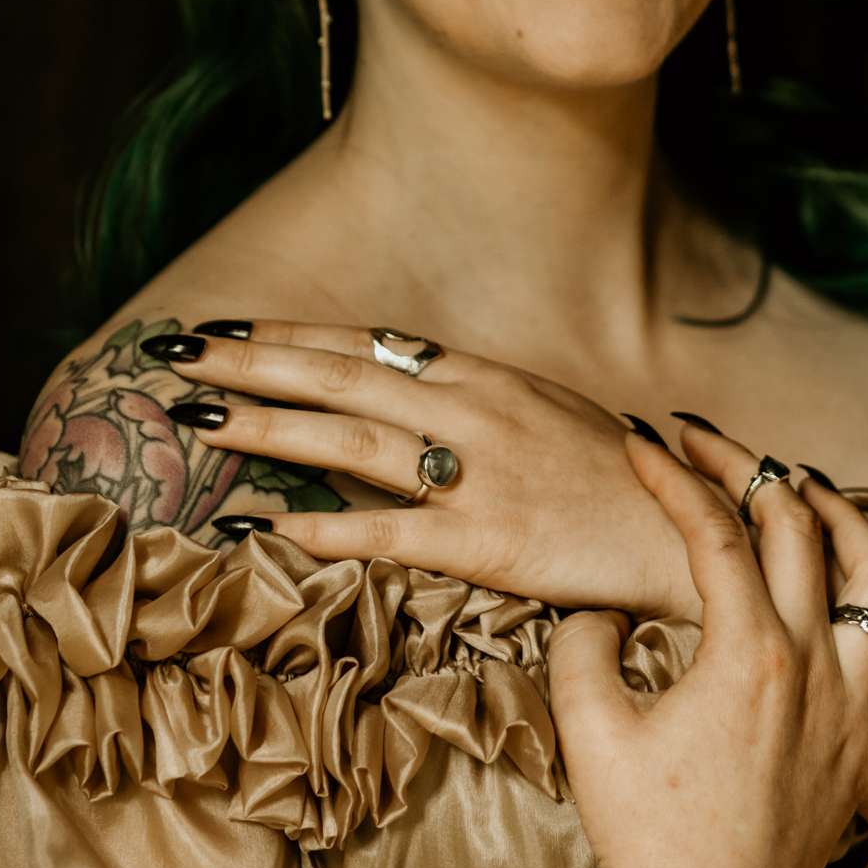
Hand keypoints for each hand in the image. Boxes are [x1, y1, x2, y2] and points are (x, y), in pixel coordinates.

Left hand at [144, 320, 701, 615]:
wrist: (688, 532)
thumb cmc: (621, 479)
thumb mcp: (551, 416)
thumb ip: (482, 403)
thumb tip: (418, 396)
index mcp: (487, 378)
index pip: (370, 344)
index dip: (294, 334)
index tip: (231, 327)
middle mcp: (474, 412)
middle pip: (344, 376)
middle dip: (254, 361)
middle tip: (178, 353)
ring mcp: (478, 474)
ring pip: (350, 440)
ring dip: (266, 425)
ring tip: (197, 419)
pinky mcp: (486, 541)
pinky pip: (386, 531)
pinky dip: (318, 527)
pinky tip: (260, 526)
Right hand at [544, 429, 867, 867]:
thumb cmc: (645, 834)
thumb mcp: (589, 728)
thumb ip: (588, 645)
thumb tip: (610, 614)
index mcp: (748, 655)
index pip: (714, 534)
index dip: (673, 478)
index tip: (640, 445)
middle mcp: (816, 668)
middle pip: (796, 533)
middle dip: (745, 468)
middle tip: (705, 442)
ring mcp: (856, 711)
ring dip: (844, 518)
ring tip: (803, 484)